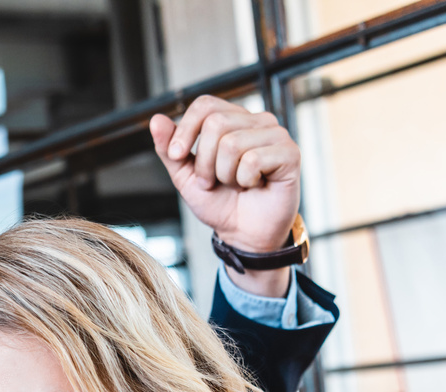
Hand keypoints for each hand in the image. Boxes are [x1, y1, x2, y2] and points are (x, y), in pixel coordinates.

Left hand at [151, 96, 300, 296]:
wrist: (243, 232)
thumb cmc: (219, 202)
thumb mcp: (185, 176)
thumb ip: (169, 150)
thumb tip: (156, 119)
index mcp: (232, 119)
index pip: (205, 104)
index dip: (186, 129)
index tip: (177, 155)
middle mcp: (257, 120)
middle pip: (216, 123)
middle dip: (204, 161)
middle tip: (213, 181)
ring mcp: (276, 134)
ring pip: (232, 143)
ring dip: (224, 174)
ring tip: (235, 184)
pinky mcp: (290, 153)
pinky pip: (253, 160)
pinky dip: (245, 180)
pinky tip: (254, 185)